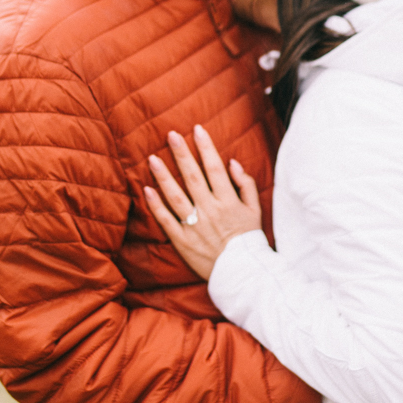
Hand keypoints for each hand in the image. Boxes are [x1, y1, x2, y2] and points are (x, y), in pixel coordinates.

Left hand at [144, 125, 261, 279]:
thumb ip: (245, 184)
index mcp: (227, 201)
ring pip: (175, 196)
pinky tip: (147, 190)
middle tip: (171, 135)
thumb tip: (232, 162)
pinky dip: (156, 205)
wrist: (243, 273)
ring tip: (152, 158)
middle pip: (193, 177)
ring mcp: (194, 225)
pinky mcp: (182, 241)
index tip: (197, 130)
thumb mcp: (255, 209)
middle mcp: (210, 210)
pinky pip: (166, 220)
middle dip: (181, 153)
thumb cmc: (249, 239)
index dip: (206, 147)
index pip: (215, 168)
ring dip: (163, 176)